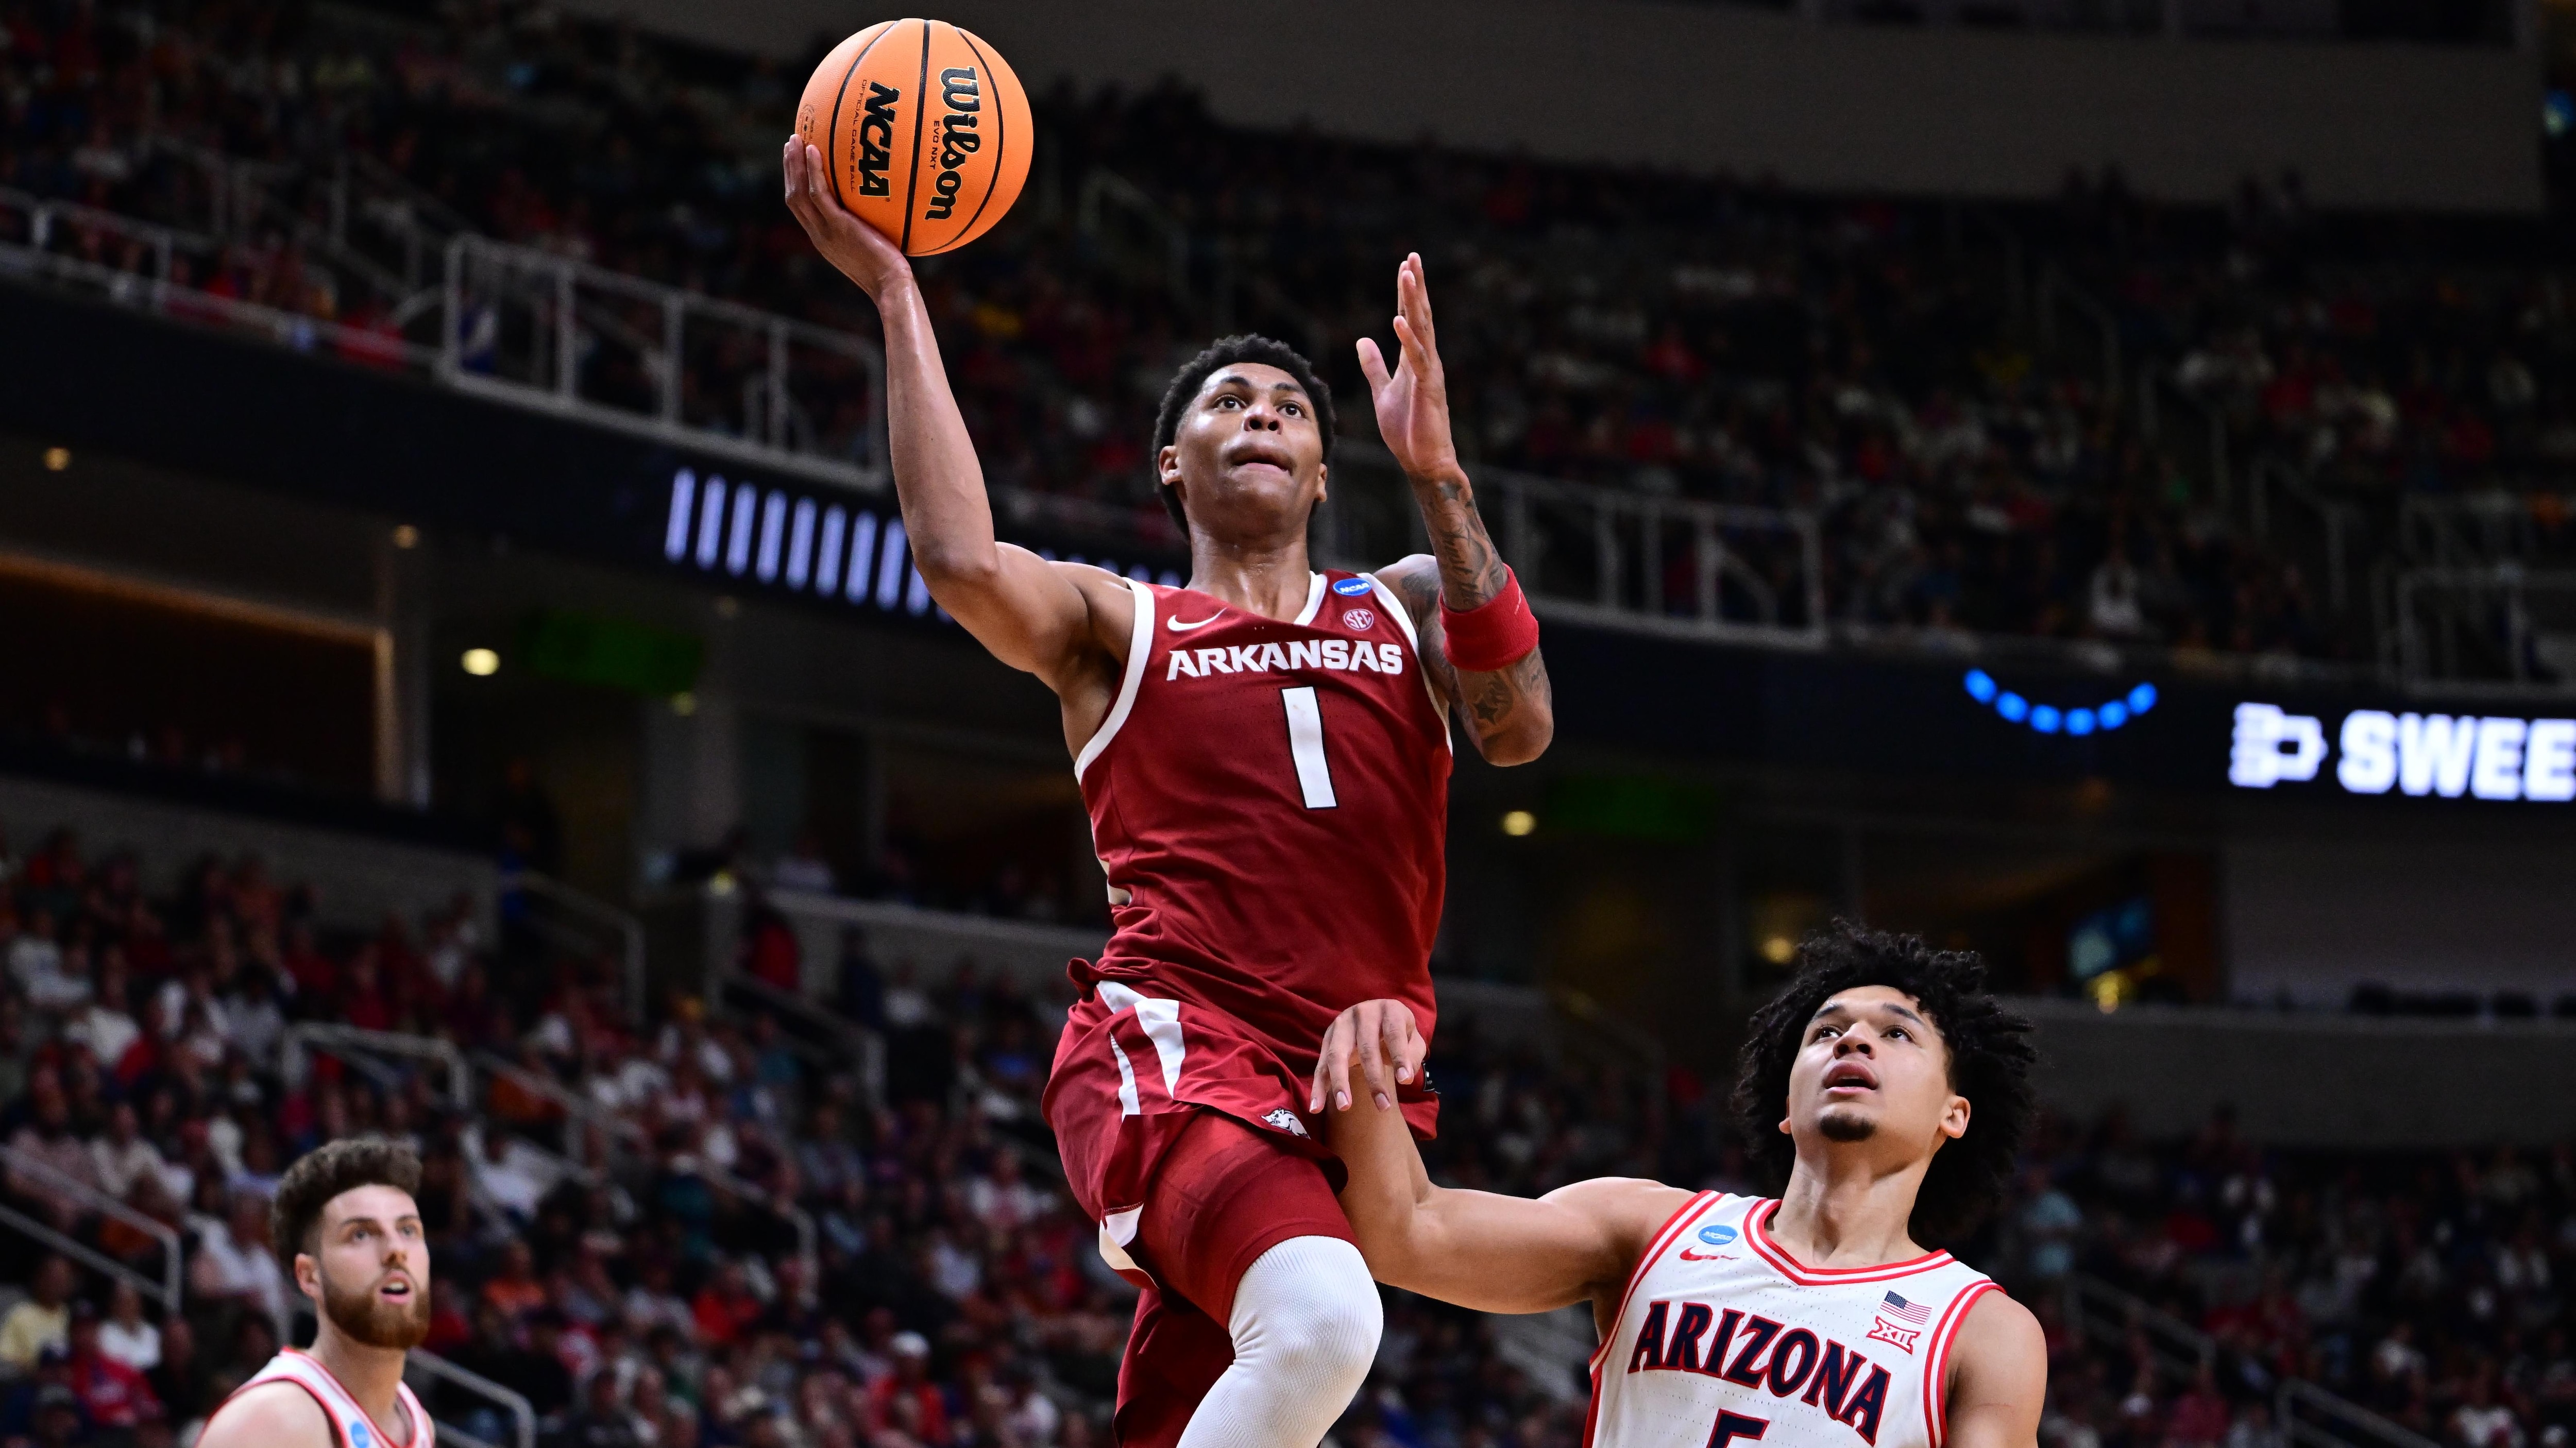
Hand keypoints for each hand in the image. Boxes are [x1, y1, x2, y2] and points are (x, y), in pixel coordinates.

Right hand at [782, 136, 913, 302]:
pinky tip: (814, 150)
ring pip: (799, 193)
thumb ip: (868, 226)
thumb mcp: (874, 245)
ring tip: (795, 139)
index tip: (796, 161)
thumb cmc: (891, 270)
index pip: (801, 208)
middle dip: (789, 168)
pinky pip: (819, 194)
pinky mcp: (838, 227)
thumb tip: (883, 204)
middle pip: (793, 197)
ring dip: (794, 165)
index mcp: (823, 239)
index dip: (795, 183)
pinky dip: (813, 171)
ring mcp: (825, 232)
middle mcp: (818, 235)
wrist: (891, 286)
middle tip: (790, 143)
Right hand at [1310, 999, 1424, 1114]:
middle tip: (1383, 1106)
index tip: (1405, 1081)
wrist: (1374, 1017)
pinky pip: (1321, 1065)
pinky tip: (1317, 1107)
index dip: (1399, 1056)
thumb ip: (1413, 1054)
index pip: (1394, 1033)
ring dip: (1340, 1083)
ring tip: (1344, 1107)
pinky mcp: (1327, 1040)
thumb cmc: (1397, 1031)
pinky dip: (1318, 1087)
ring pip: (1337, 1055)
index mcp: (1389, 1009)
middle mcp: (1362, 1013)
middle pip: (1366, 1047)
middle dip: (1374, 1078)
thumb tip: (1405, 1077)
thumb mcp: (1413, 1038)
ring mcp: (1341, 1025)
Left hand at [1356, 254, 1463, 487]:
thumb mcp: (1382, 392)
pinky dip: (1408, 339)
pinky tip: (1398, 320)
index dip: (1406, 293)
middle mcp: (1425, 361)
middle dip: (1415, 287)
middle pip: (1420, 316)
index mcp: (1414, 359)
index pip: (1410, 318)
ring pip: (1422, 330)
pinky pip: (1418, 359)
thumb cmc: (1407, 430)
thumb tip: (1363, 340)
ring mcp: (1429, 373)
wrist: (1423, 462)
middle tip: (1412, 257)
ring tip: (1407, 275)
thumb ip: (1374, 366)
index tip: (1406, 265)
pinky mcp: (1429, 390)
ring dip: (1413, 302)